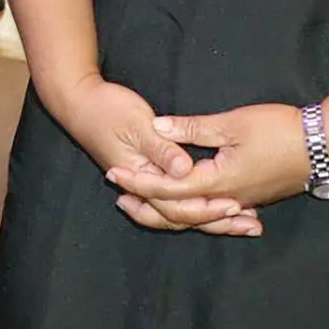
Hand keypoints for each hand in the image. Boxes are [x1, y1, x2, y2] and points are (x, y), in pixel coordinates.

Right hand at [51, 75, 261, 236]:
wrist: (77, 102)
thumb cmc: (105, 109)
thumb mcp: (136, 124)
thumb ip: (162, 148)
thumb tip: (186, 169)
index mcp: (140, 175)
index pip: (175, 204)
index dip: (206, 207)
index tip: (234, 205)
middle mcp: (143, 185)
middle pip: (181, 216)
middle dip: (216, 222)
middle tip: (251, 225)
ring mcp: (145, 180)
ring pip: (180, 211)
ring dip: (212, 218)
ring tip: (244, 222)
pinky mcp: (149, 172)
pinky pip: (177, 198)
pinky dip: (200, 204)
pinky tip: (221, 201)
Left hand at [103, 103, 306, 230]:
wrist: (326, 144)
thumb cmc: (280, 129)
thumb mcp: (232, 123)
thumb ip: (192, 128)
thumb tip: (157, 127)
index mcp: (219, 181)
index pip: (169, 187)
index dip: (139, 181)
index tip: (114, 173)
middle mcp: (228, 199)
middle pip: (179, 211)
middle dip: (147, 204)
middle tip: (119, 196)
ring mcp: (242, 201)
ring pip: (198, 214)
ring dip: (169, 208)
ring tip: (143, 200)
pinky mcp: (253, 197)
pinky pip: (216, 211)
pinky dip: (195, 210)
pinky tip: (187, 204)